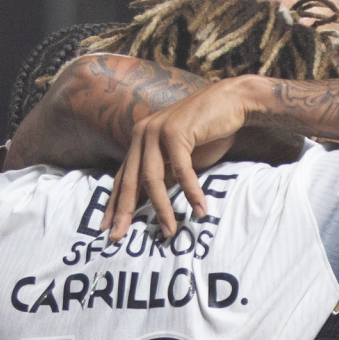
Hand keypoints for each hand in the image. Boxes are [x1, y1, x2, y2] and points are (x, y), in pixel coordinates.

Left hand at [104, 77, 263, 240]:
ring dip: (162, 209)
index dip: (115, 204)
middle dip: (125, 211)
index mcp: (138, 140)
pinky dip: (191, 192)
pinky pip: (181, 170)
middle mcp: (142, 133)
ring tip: (170, 232)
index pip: (123, 177)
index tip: (107, 228)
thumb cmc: (206, 134)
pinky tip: (200, 210)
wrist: (231, 103)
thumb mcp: (179, 159)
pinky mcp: (176, 132)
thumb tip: (151, 206)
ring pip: (153, 179)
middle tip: (119, 236)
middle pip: (131, 180)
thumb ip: (163, 176)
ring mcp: (157, 131)